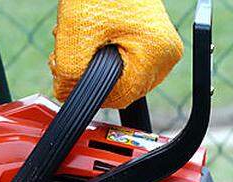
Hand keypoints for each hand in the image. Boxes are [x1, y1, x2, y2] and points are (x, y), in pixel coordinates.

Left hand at [50, 0, 183, 109]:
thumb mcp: (76, 33)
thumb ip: (69, 72)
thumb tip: (66, 94)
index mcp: (157, 54)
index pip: (120, 96)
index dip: (87, 90)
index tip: (66, 74)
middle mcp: (166, 54)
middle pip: (120, 86)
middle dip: (88, 73)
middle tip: (66, 52)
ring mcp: (161, 47)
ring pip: (120, 74)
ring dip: (93, 62)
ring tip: (78, 39)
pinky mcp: (152, 41)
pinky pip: (125, 59)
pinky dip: (103, 52)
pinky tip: (90, 36)